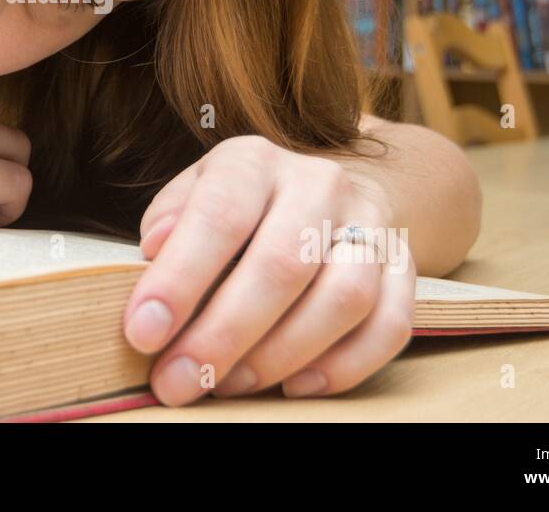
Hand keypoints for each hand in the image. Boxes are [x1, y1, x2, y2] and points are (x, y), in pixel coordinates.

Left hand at [123, 135, 414, 405]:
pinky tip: (295, 387)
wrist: (324, 191)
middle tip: (179, 381)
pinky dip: (344, 366)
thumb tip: (153, 251)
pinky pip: (390, 325)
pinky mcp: (405, 266)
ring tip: (229, 386)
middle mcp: (319, 183)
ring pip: (344, 297)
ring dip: (281, 354)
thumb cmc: (240, 206)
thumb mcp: (194, 194)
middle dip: (223, 335)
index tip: (143, 333)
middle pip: (282, 264)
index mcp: (254, 161)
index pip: (220, 215)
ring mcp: (370, 224)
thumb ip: (169, 221)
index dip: (179, 279)